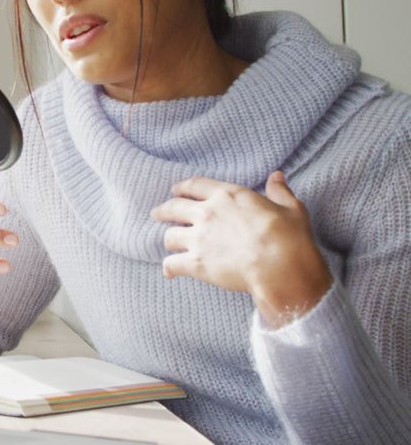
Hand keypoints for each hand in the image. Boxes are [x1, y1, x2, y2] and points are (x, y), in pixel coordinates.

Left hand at [151, 171, 332, 327]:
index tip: (176, 190)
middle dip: (164, 210)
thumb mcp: (291, 208)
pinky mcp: (196, 263)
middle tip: (157, 213)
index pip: (195, 185)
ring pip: (170, 236)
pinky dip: (169, 267)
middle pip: (174, 207)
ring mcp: (198, 238)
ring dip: (169, 239)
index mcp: (227, 196)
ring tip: (169, 243)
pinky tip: (169, 271)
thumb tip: (276, 176)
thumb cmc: (289, 237)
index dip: (182, 187)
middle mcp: (207, 213)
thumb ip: (280, 191)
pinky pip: (172, 263)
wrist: (281, 268)